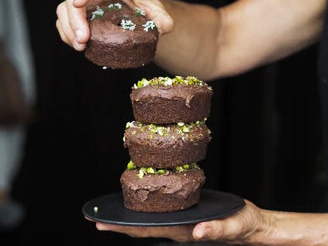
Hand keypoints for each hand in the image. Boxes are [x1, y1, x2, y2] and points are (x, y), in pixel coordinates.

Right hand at [56, 0, 173, 50]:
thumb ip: (163, 19)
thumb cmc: (147, 9)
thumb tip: (163, 27)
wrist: (140, 14)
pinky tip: (78, 46)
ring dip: (68, 30)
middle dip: (74, 20)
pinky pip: (66, 24)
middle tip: (83, 40)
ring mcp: (86, 5)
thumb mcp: (160, 13)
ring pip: (64, 12)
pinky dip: (67, 36)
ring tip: (80, 47)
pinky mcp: (82, 19)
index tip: (79, 3)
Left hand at [89, 200, 269, 243]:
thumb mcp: (232, 226)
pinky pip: (162, 211)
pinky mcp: (186, 213)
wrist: (249, 225)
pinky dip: (148, 206)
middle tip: (97, 218)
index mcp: (184, 231)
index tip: (103, 224)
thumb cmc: (242, 225)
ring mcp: (181, 222)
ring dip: (131, 215)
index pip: (149, 230)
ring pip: (151, 220)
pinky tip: (143, 200)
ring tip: (113, 210)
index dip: (125, 227)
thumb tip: (198, 232)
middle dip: (120, 223)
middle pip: (144, 227)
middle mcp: (178, 228)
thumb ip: (216, 229)